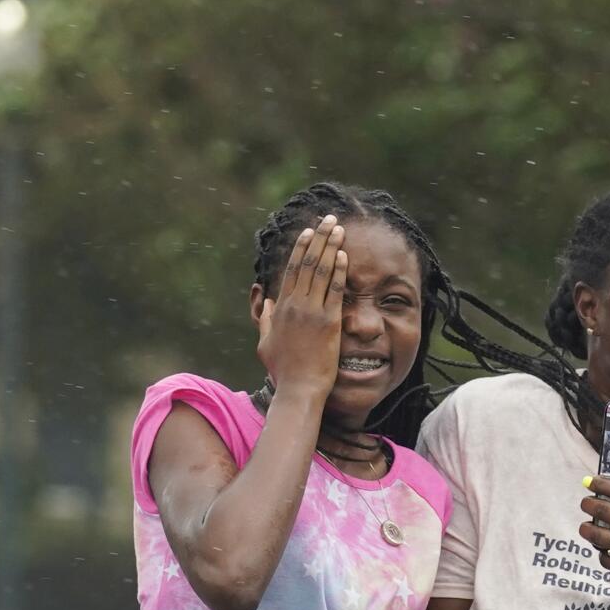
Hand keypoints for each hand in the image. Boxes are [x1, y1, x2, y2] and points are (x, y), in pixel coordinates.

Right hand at [255, 215, 346, 402]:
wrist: (299, 389)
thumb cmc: (284, 372)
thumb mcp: (266, 343)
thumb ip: (265, 321)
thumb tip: (266, 303)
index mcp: (280, 308)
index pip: (291, 270)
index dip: (301, 248)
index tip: (309, 232)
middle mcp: (294, 305)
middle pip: (306, 263)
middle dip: (318, 238)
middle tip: (328, 219)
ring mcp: (311, 313)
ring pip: (320, 271)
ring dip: (330, 247)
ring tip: (338, 229)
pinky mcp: (328, 323)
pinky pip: (334, 291)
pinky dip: (339, 271)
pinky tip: (344, 255)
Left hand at [578, 451, 609, 604]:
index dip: (602, 485)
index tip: (591, 481)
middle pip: (606, 511)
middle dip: (589, 504)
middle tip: (585, 503)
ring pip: (601, 536)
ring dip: (587, 529)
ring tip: (585, 526)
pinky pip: (607, 559)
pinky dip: (601, 553)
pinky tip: (602, 548)